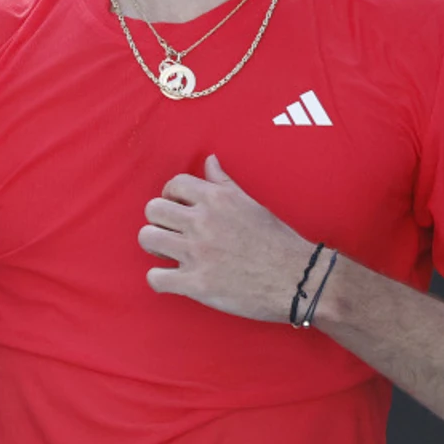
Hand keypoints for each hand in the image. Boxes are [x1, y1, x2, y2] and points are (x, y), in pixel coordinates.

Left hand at [138, 154, 313, 322]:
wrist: (296, 279)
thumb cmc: (277, 241)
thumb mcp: (250, 203)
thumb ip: (223, 183)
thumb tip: (209, 161)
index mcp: (216, 199)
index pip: (174, 184)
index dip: (171, 196)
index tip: (178, 208)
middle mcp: (202, 222)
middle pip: (153, 210)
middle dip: (159, 220)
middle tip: (172, 232)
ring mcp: (197, 253)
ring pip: (147, 238)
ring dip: (155, 246)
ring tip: (169, 253)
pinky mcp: (196, 283)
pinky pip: (156, 277)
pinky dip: (160, 279)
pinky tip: (174, 279)